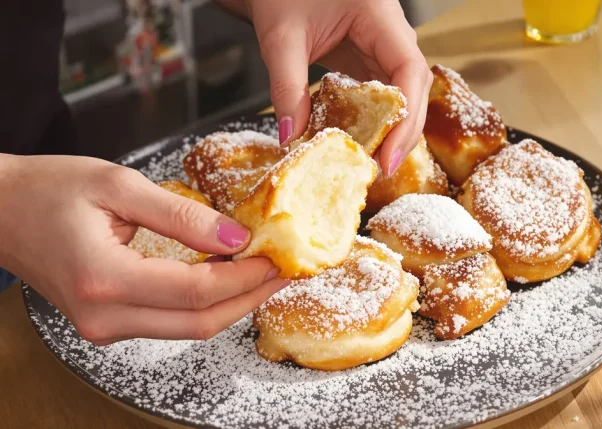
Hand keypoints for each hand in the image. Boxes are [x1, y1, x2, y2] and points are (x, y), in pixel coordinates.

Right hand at [0, 154, 287, 344]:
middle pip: (199, 323)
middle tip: (282, 274)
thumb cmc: (49, 191)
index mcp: (104, 278)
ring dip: (230, 305)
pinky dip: (203, 305)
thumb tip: (234, 236)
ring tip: (262, 276)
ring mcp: (103, 327)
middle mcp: (103, 316)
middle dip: (248, 299)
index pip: (196, 291)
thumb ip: (181, 213)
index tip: (275, 259)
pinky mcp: (107, 325)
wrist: (1, 211)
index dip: (244, 278)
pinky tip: (226, 282)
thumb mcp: (118, 184)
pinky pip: (169, 323)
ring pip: (187, 329)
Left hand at [216, 0, 432, 176]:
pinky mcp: (371, 58)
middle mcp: (391, 32)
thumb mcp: (281, 38)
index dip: (406, 116)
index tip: (389, 154)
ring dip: (393, 129)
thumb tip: (291, 136)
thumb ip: (287, 86)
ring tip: (374, 161)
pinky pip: (383, 93)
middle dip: (403, 131)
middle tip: (382, 168)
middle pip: (415, 88)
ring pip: (404, 94)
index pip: (410, 70)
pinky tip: (363, 141)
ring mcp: (384, 46)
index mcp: (380, 15)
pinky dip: (376, 119)